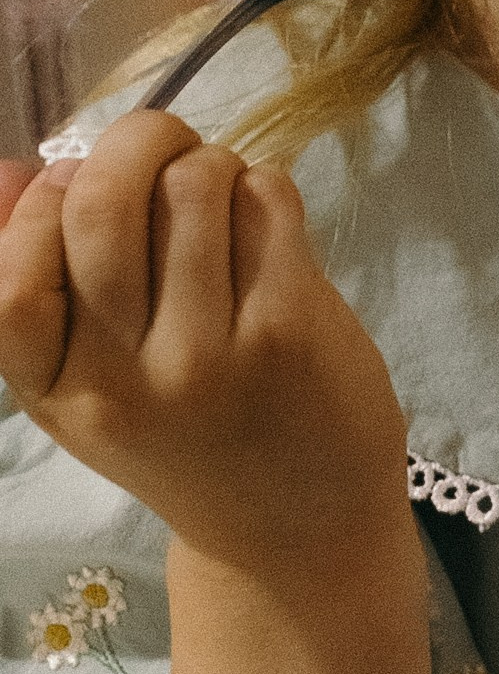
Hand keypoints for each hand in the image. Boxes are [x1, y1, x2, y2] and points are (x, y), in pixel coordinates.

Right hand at [0, 112, 410, 576]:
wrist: (295, 530)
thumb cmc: (188, 438)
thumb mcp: (92, 387)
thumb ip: (42, 286)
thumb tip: (15, 170)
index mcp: (56, 391)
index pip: (11, 276)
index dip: (45, 204)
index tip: (75, 187)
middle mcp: (122, 381)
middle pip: (102, 204)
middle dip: (132, 142)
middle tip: (159, 145)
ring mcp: (206, 357)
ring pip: (191, 187)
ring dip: (208, 163)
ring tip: (219, 193)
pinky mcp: (287, 332)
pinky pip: (264, 201)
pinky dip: (262, 187)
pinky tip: (264, 222)